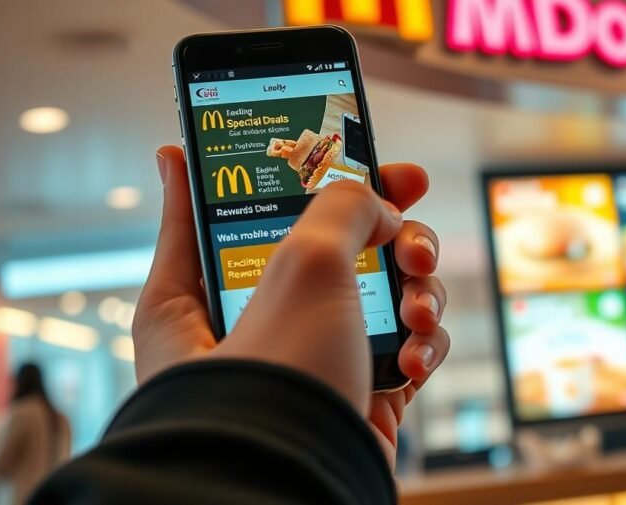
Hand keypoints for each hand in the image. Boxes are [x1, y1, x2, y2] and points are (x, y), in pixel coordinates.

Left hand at [135, 146, 448, 465]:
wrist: (299, 493)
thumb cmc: (277, 386)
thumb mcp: (305, 266)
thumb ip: (340, 206)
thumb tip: (360, 188)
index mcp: (203, 287)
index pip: (250, 207)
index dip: (306, 173)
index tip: (359, 155)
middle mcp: (256, 322)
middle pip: (335, 247)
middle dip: (389, 235)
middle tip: (411, 231)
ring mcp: (311, 359)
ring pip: (381, 295)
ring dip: (416, 292)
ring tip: (419, 310)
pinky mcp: (356, 394)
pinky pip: (403, 349)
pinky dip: (422, 347)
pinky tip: (417, 360)